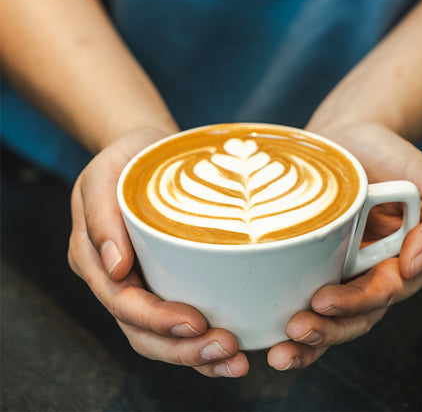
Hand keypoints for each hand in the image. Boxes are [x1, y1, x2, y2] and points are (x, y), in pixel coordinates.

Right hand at [67, 127, 248, 376]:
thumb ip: (102, 216)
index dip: (156, 320)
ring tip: (235, 360)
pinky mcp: (166, 284)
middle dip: (182, 349)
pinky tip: (232, 353)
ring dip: (196, 356)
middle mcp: (116, 281)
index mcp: (96, 259)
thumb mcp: (105, 174)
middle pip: (142, 332)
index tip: (196, 322)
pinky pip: (179, 324)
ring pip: (161, 338)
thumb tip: (115, 267)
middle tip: (226, 347)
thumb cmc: (127, 159)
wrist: (145, 150)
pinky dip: (202, 345)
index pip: (122, 302)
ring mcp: (142, 286)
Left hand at [267, 122, 421, 369]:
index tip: (323, 300)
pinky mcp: (314, 266)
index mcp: (402, 263)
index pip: (384, 293)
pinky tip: (268, 338)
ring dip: (309, 341)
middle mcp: (373, 275)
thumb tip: (418, 264)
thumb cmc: (390, 157)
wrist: (350, 134)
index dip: (356, 303)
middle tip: (297, 330)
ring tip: (280, 351)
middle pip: (356, 318)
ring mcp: (342, 273)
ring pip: (331, 320)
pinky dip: (288, 323)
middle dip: (328, 331)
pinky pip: (304, 300)